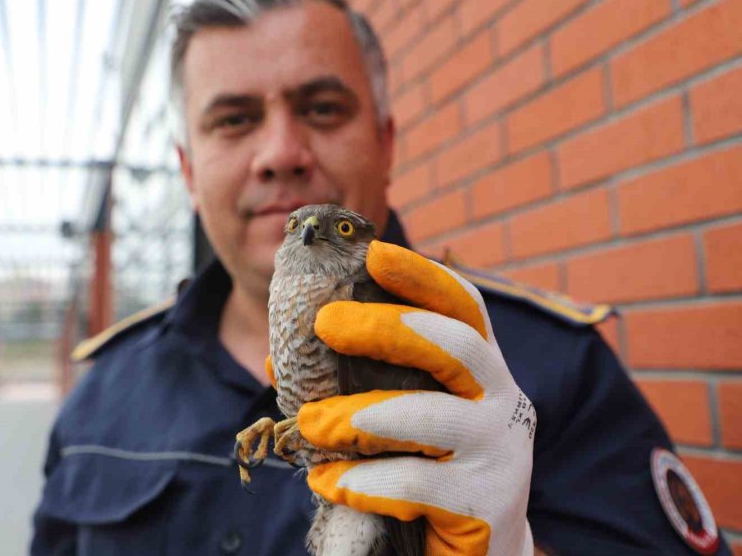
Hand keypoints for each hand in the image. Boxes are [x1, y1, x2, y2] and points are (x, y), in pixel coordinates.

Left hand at [299, 241, 535, 555]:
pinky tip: (327, 483)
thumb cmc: (430, 470)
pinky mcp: (488, 505)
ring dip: (363, 416)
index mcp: (479, 370)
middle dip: (388, 328)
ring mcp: (502, 452)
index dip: (423, 276)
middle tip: (326, 323)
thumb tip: (277, 359)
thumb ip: (353, 385)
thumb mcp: (400, 419)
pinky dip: (366, 482)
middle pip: (456, 345)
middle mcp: (503, 400)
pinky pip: (420, 486)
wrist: (481, 553)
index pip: (464, 307)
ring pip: (435, 417)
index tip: (375, 254)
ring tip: (310, 425)